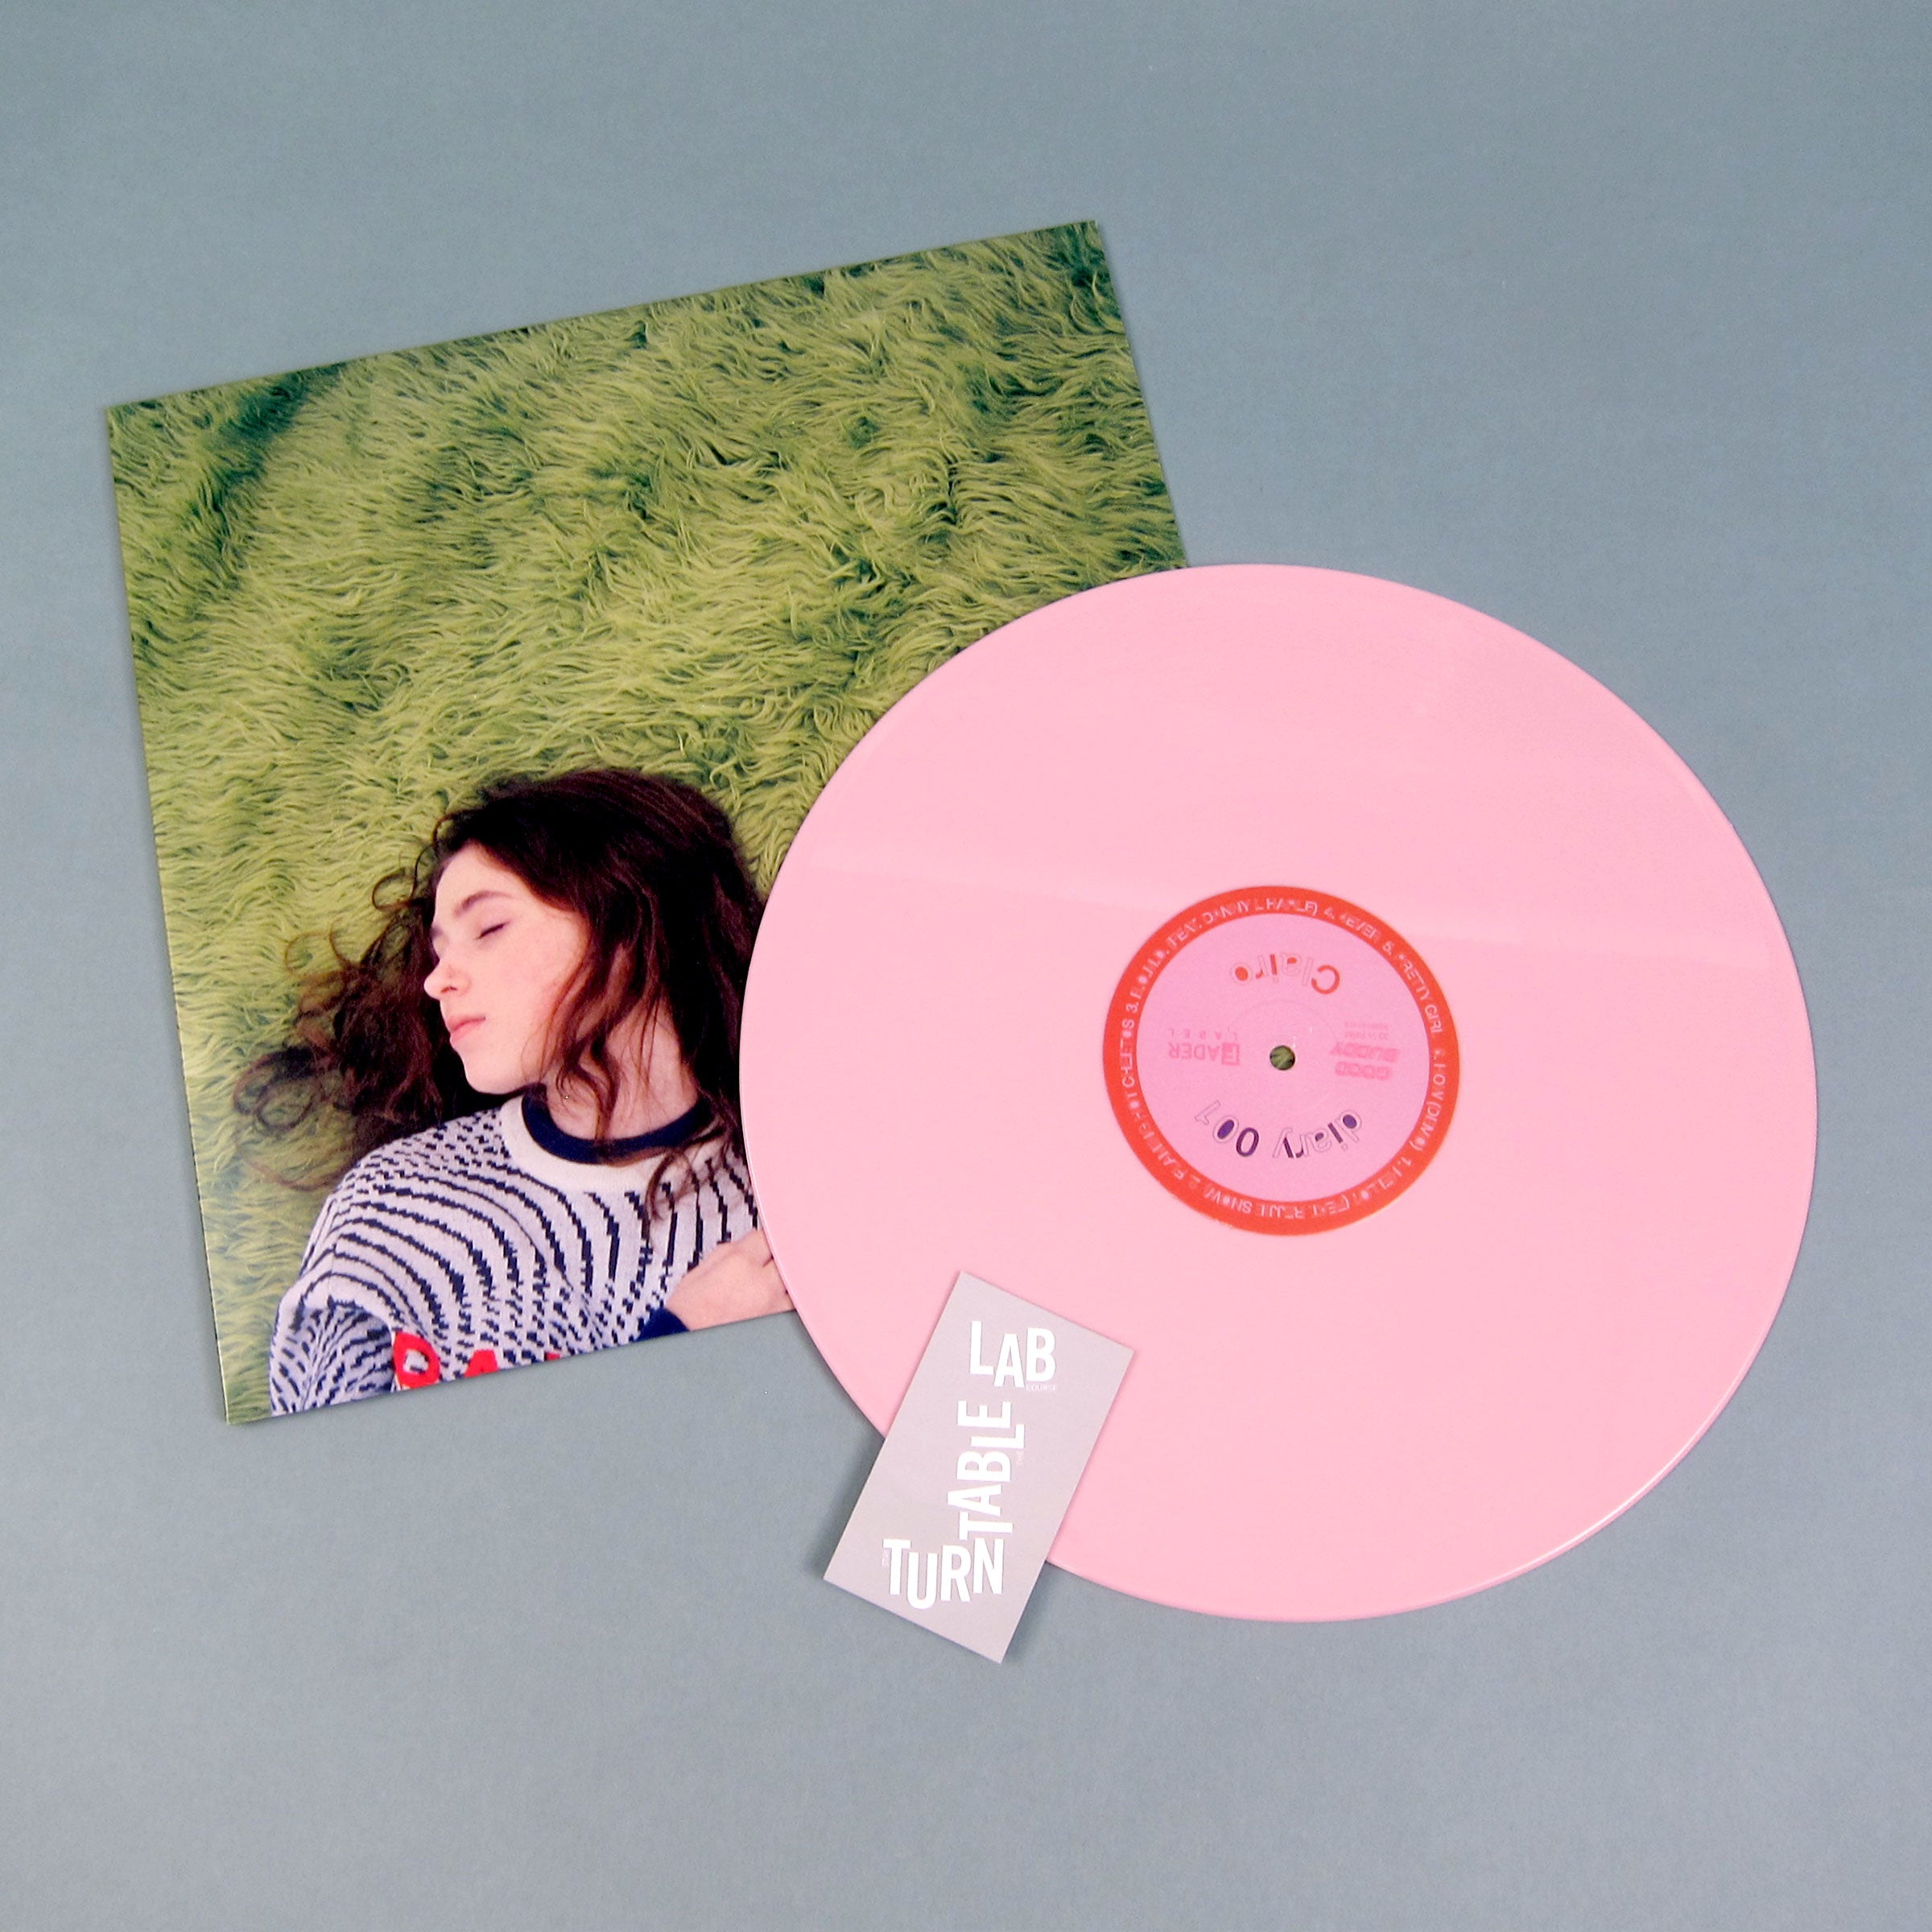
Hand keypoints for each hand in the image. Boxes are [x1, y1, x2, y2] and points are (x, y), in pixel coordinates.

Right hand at [665, 1227, 792, 1329]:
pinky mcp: (777, 1325)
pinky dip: (788, 1302)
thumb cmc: (687, 1315)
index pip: (767, 1237)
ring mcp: (774, 1306)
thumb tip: (744, 1245)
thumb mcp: (698, 1273)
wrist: (684, 1346)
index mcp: (740, 1263)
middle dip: (778, 1258)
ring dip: (787, 1280)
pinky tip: (776, 1303)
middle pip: (787, 1257)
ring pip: (795, 1282)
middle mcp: (762, 1283)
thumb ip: (726, 1253)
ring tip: (772, 1285)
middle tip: (771, 1263)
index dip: (765, 1240)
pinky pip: (793, 1307)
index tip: (764, 1245)